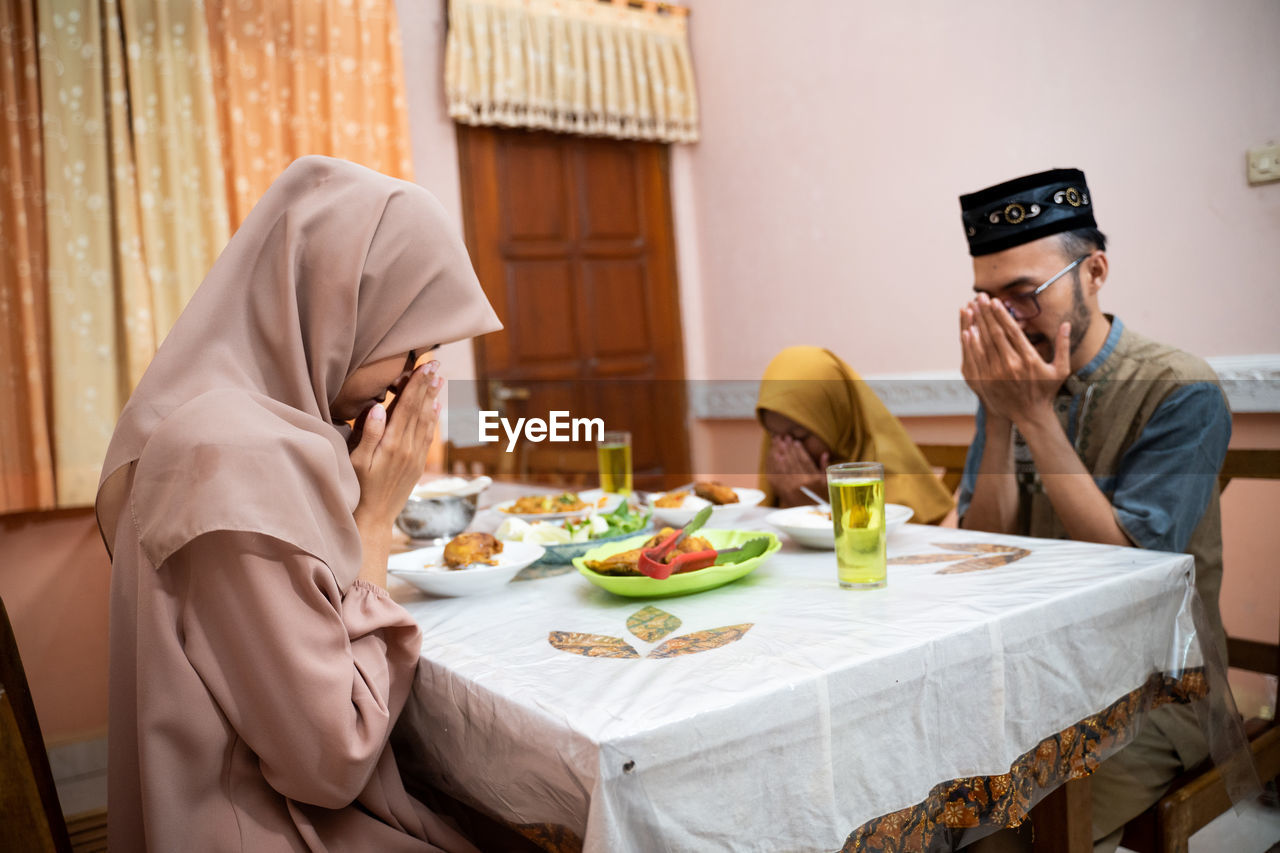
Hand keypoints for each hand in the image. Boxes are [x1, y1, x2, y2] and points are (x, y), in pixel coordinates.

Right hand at [350, 361, 442, 530]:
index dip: (416, 385)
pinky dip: (433, 420)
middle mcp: (408, 448)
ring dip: (433, 399)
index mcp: (392, 444)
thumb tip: (379, 408)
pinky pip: (427, 437)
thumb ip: (368, 434)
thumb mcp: (357, 462)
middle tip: (436, 365)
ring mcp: (415, 457)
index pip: (406, 407)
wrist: (374, 519)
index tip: (424, 367)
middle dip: (427, 386)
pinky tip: (435, 409)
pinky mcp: (417, 465)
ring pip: (427, 422)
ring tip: (439, 381)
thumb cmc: (358, 490)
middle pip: (419, 410)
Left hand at [765, 435, 828, 506]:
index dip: (799, 450)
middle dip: (787, 447)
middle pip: (791, 461)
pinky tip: (771, 454)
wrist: (809, 515)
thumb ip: (825, 468)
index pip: (804, 461)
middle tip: (784, 437)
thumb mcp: (827, 483)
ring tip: (776, 441)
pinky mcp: (780, 491)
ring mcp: (788, 488)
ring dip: (777, 452)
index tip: (795, 441)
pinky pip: (773, 474)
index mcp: (813, 481)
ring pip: (780, 466)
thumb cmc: (821, 498)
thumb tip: (825, 453)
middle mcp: (800, 484)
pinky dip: (771, 463)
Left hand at [959, 294, 1068, 424]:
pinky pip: (976, 359)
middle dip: (986, 313)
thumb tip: (1067, 323)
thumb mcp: (1060, 369)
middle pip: (995, 333)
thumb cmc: (1046, 390)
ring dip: (976, 324)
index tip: (994, 300)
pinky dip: (970, 344)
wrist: (1030, 415)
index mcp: (1028, 359)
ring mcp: (997, 374)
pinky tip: (967, 331)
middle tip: (979, 297)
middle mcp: (1011, 365)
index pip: (1011, 331)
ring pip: (983, 344)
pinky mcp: (986, 381)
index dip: (1001, 314)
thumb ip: (1063, 345)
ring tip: (971, 308)